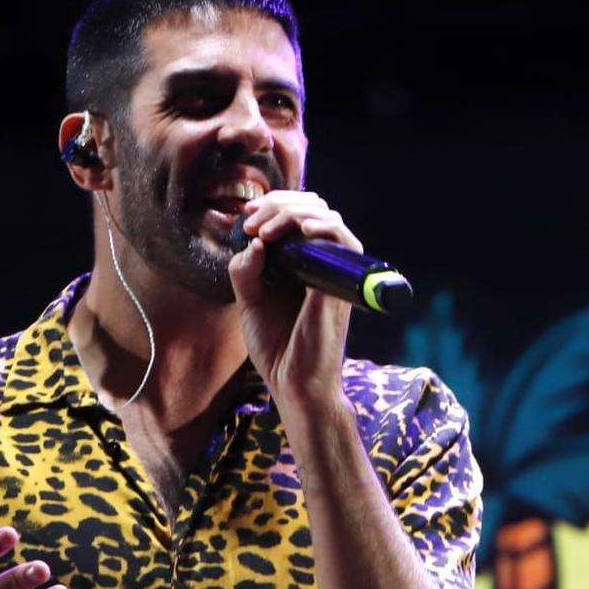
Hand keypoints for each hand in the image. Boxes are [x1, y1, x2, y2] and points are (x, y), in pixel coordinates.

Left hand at [226, 191, 361, 406]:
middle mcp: (320, 262)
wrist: (294, 384)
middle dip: (278, 204)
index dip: (271, 206)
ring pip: (326, 217)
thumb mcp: (249, 303)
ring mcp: (333, 271)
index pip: (295, 215)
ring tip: (265, 231)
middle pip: (311, 207)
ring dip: (292, 213)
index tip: (245, 218)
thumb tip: (253, 242)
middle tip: (251, 223)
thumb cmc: (277, 347)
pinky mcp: (341, 283)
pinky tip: (300, 230)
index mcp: (299, 263)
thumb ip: (246, 271)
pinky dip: (322, 226)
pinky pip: (343, 240)